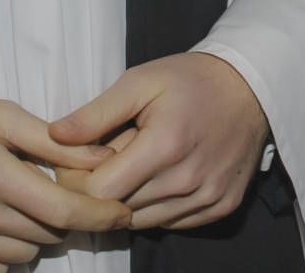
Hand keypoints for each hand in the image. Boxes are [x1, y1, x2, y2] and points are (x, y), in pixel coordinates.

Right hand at [0, 94, 130, 271]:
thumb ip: (53, 141)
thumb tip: (103, 158)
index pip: (63, 209)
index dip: (101, 215)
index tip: (122, 213)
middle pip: (48, 233)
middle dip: (63, 216)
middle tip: (52, 192)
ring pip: (25, 256)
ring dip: (34, 235)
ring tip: (17, 206)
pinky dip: (5, 255)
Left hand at [50, 52, 269, 230]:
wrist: (250, 87)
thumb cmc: (189, 80)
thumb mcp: (139, 81)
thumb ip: (95, 113)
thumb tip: (54, 137)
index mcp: (165, 144)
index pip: (100, 191)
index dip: (81, 179)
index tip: (83, 160)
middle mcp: (188, 180)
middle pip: (119, 209)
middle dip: (105, 189)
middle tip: (112, 158)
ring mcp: (208, 197)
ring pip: (142, 222)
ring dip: (130, 201)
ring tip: (137, 166)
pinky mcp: (221, 207)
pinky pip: (171, 224)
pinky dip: (158, 207)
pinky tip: (162, 177)